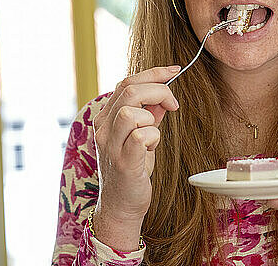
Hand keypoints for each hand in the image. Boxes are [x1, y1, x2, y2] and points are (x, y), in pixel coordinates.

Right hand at [90, 66, 180, 249]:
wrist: (121, 205)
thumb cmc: (132, 170)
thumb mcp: (141, 137)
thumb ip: (150, 116)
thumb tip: (164, 98)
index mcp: (106, 118)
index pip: (127, 83)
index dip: (153, 73)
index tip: (174, 71)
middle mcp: (103, 128)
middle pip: (130, 90)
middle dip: (159, 91)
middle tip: (173, 105)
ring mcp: (110, 145)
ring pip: (131, 111)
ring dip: (152, 119)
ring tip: (153, 136)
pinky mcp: (123, 161)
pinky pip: (141, 136)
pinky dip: (154, 138)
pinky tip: (152, 149)